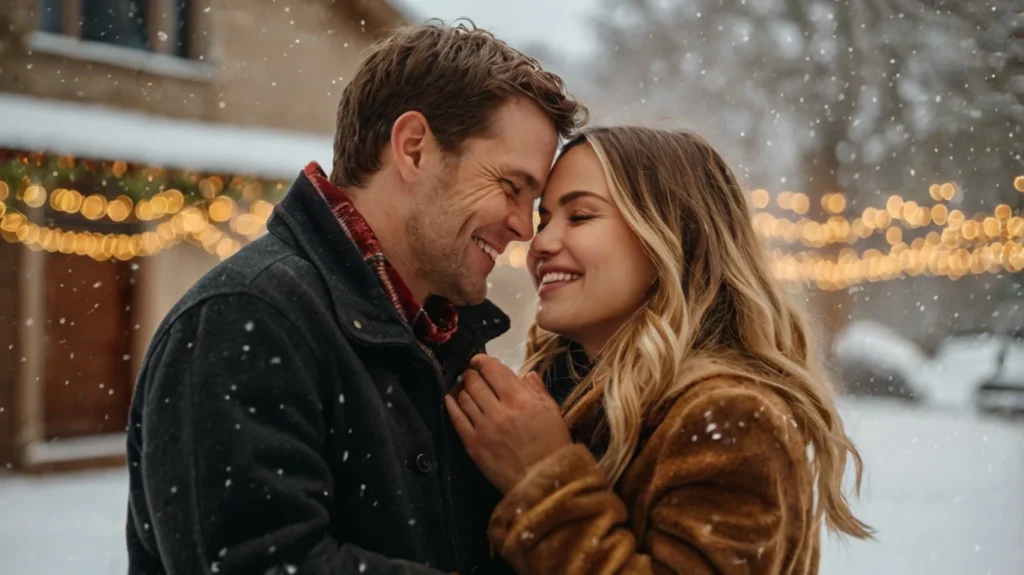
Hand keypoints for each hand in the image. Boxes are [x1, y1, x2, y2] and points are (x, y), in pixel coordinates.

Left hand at [444, 354, 571, 493]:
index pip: (492, 369)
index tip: (480, 360)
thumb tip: (524, 374)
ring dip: (462, 387)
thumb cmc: (553, 445)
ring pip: (464, 397)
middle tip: (472, 373)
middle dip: (471, 373)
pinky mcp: (473, 445)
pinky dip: (451, 405)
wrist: (543, 483)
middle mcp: (498, 410)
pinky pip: (456, 419)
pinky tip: (450, 399)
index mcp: (519, 399)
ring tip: (464, 386)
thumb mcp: (552, 412)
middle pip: (475, 381)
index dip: (482, 360)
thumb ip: (537, 390)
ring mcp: (483, 428)